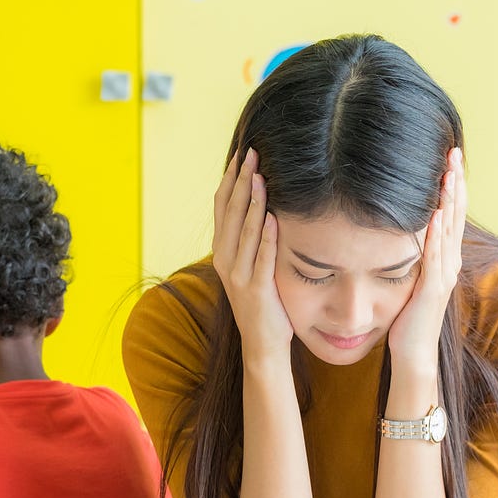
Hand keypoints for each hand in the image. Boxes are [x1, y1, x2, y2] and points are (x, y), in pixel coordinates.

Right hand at [212, 149, 292, 359]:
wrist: (262, 343)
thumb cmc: (262, 301)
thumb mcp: (250, 265)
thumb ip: (250, 237)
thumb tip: (261, 202)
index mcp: (222, 251)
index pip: (223, 207)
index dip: (230, 179)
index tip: (241, 154)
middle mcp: (226, 261)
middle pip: (232, 213)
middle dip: (242, 181)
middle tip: (252, 154)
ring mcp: (239, 276)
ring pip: (245, 232)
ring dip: (253, 203)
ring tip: (260, 177)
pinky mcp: (257, 290)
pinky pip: (263, 259)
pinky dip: (267, 238)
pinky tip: (274, 218)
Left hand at [388, 148, 465, 365]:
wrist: (413, 353)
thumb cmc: (408, 316)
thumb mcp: (412, 277)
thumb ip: (415, 253)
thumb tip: (408, 226)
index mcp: (445, 258)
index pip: (452, 214)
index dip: (454, 185)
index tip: (450, 158)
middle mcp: (449, 263)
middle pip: (456, 215)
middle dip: (456, 183)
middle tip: (454, 153)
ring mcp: (443, 276)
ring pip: (449, 231)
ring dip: (450, 202)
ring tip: (450, 174)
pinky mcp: (432, 290)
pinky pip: (435, 258)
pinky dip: (436, 236)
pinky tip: (435, 216)